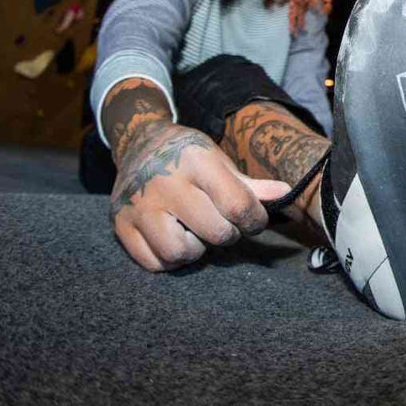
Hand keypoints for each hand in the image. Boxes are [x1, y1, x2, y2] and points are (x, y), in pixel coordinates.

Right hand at [109, 120, 290, 271]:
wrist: (139, 142)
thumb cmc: (188, 155)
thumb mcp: (219, 160)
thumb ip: (250, 184)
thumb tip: (285, 193)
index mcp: (196, 162)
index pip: (237, 206)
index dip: (255, 220)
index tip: (253, 220)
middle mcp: (165, 183)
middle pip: (215, 233)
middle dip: (228, 234)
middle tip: (223, 224)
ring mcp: (139, 206)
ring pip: (180, 254)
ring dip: (196, 250)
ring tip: (196, 232)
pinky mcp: (120, 225)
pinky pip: (153, 263)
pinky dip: (170, 260)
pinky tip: (175, 239)